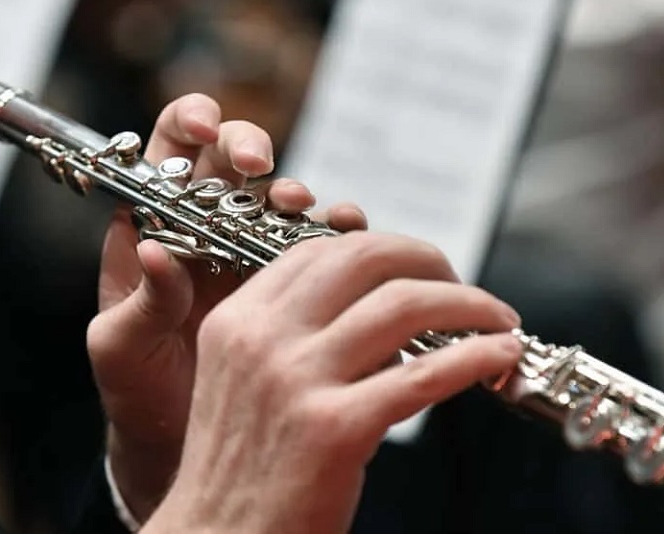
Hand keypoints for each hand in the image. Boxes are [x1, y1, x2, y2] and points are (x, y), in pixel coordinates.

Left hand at [87, 93, 366, 518]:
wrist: (179, 441)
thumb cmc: (136, 390)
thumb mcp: (121, 349)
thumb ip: (139, 303)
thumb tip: (154, 251)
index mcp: (152, 227)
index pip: (169, 150)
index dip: (191, 123)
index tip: (207, 130)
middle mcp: (203, 228)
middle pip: (231, 158)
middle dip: (248, 147)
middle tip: (257, 167)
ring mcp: (249, 252)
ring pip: (279, 199)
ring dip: (294, 194)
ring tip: (302, 209)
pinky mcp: (289, 284)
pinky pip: (317, 246)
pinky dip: (334, 234)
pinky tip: (344, 234)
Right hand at [145, 232, 522, 532]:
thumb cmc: (241, 469)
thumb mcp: (243, 380)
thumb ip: (291, 334)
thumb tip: (376, 304)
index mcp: (236, 320)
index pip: (321, 249)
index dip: (384, 249)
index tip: (418, 269)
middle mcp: (262, 339)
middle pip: (365, 259)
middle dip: (431, 260)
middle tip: (463, 286)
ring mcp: (296, 381)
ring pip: (403, 305)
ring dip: (468, 303)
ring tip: (496, 318)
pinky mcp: (335, 429)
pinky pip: (424, 374)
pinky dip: (475, 356)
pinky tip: (498, 356)